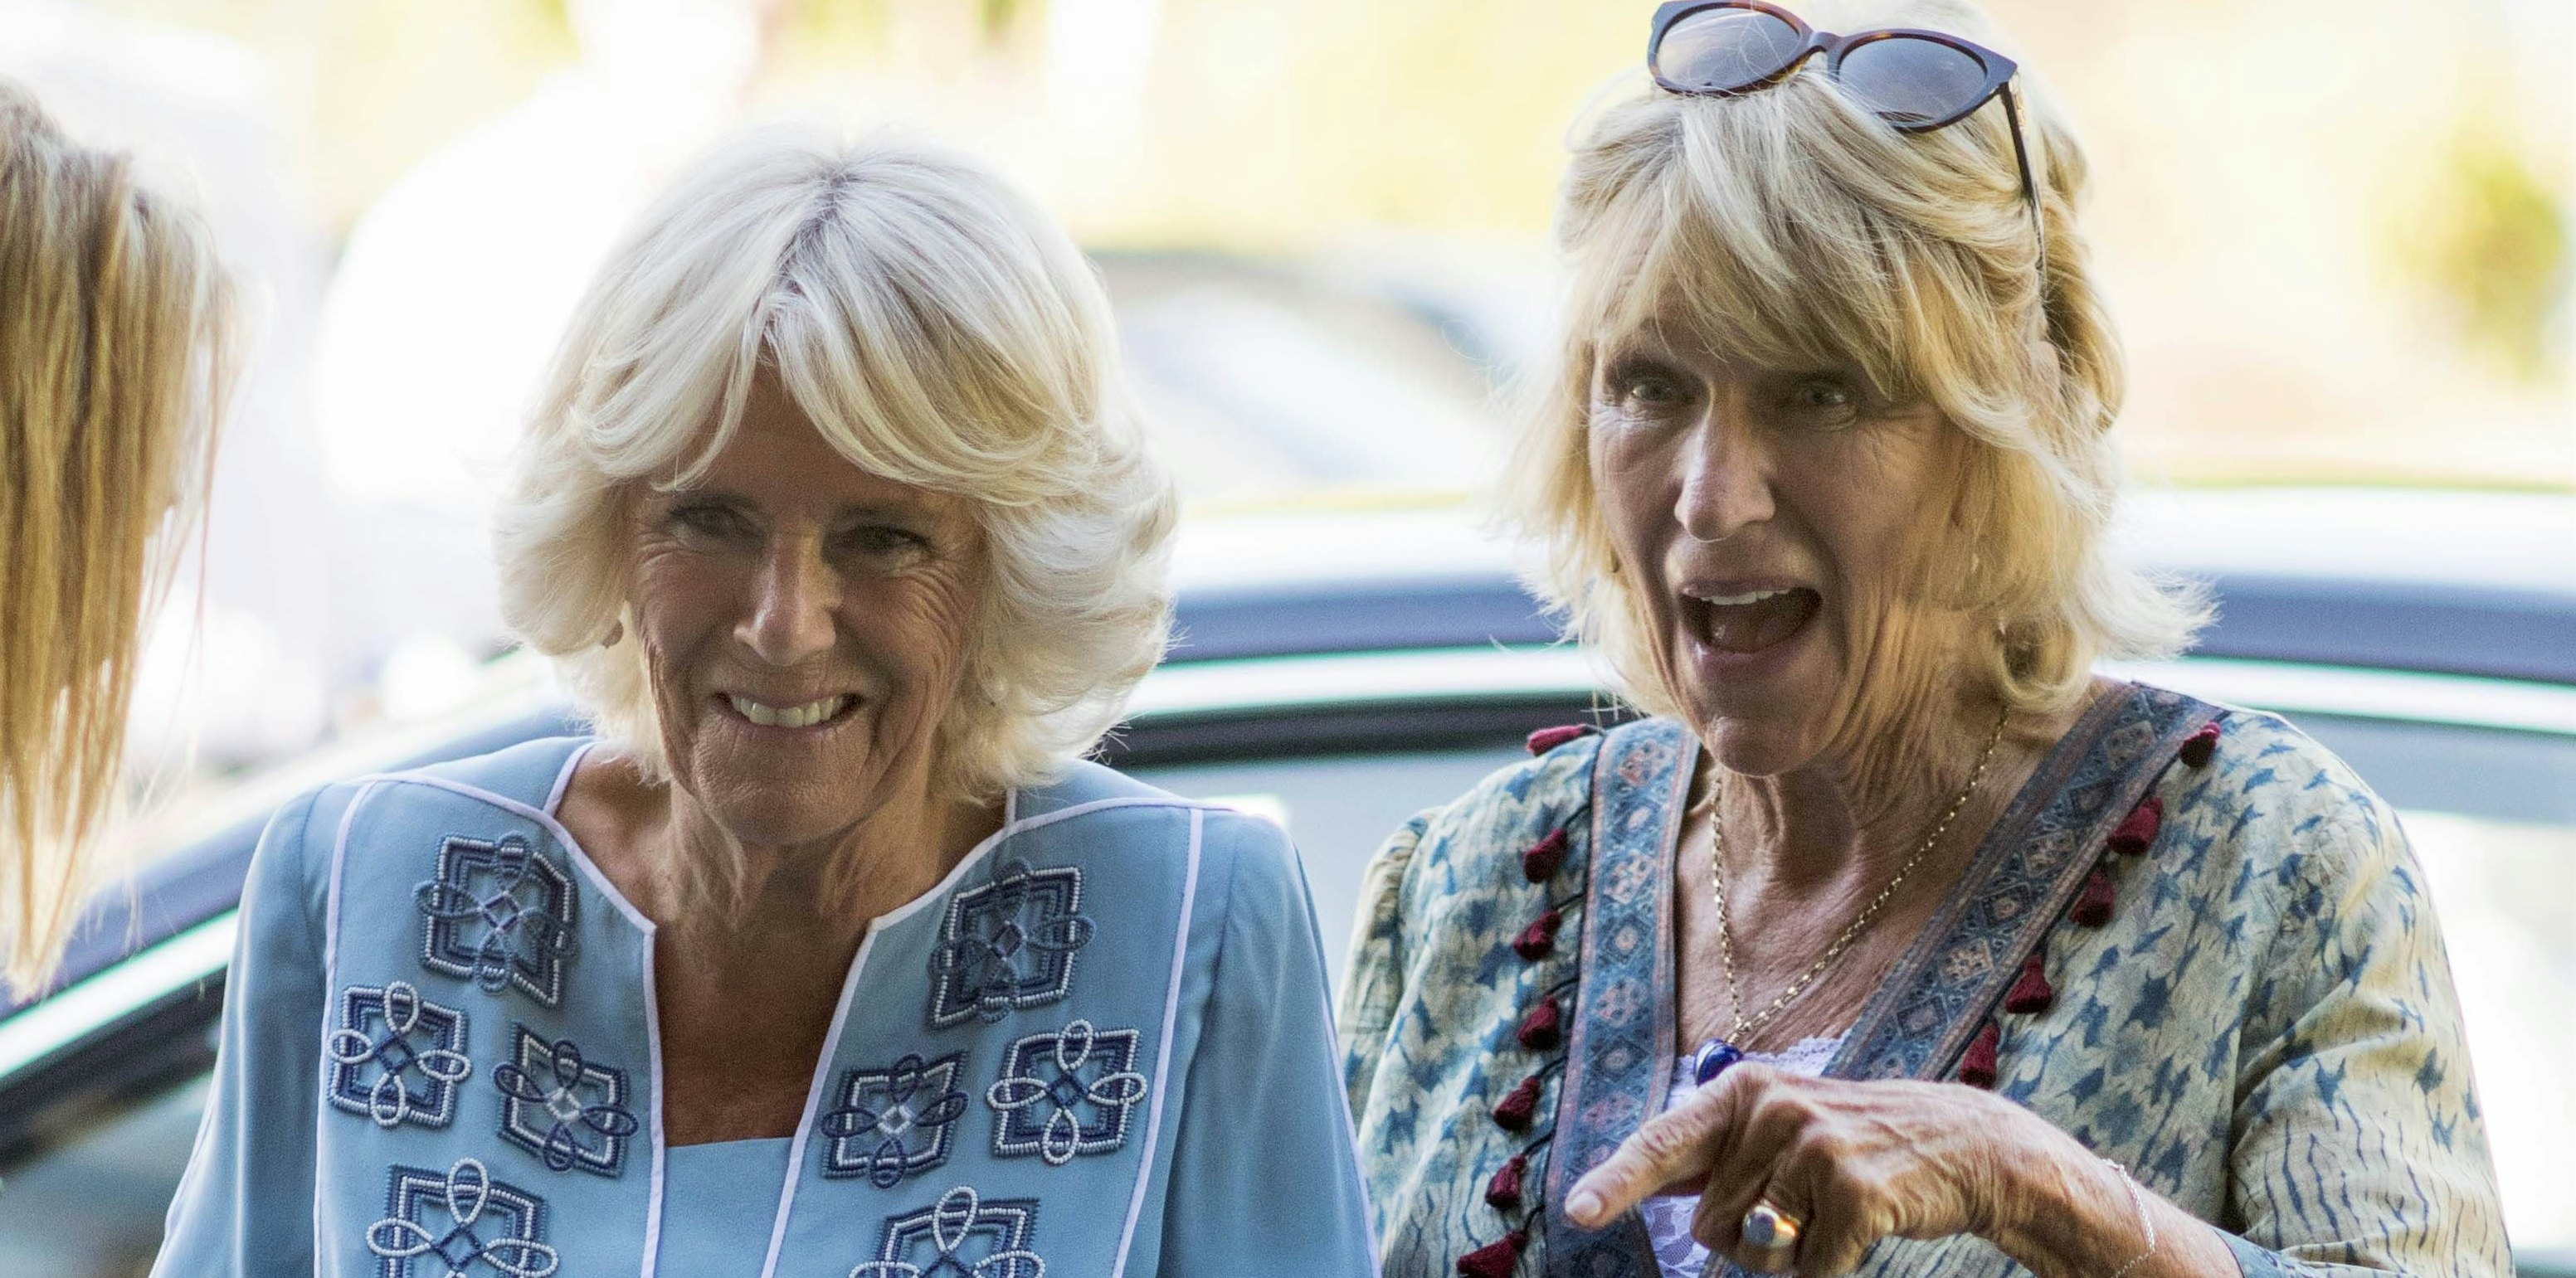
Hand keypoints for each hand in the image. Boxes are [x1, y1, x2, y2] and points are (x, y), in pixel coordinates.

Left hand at [1560, 1062, 2062, 1274]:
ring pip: (1758, 1253)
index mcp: (1744, 1092)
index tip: (1577, 1210)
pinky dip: (1834, 1266)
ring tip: (1836, 1210)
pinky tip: (1866, 1225)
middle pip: (1711, 1225)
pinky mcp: (1854, 1192)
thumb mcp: (1783, 1128)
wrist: (1965, 1145)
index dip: (1619, 1181)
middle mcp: (1773, 1110)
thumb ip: (1718, 1157)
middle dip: (1748, 1239)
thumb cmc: (1860, 1144)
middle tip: (1803, 1205)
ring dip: (1793, 1256)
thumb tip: (1653, 1187)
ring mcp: (1815, 1149)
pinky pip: (1812, 1270)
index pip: (1664, 1142)